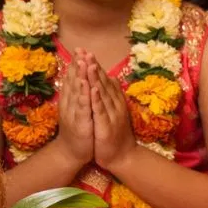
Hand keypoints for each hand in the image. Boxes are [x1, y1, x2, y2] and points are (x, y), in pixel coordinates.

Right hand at [55, 56, 93, 167]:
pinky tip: (87, 87)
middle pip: (73, 82)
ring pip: (77, 92)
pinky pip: (83, 108)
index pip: (73, 79)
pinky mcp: (81, 124)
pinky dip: (84, 97)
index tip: (80, 49)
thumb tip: (79, 78)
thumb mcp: (78, 109)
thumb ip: (78, 94)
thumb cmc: (78, 129)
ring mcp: (75, 114)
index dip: (76, 64)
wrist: (72, 152)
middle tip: (80, 50)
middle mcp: (70, 104)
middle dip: (77, 66)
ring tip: (83, 63)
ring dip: (80, 77)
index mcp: (70, 100)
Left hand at [84, 52, 138, 172]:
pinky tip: (92, 89)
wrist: (122, 156)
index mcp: (114, 101)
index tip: (85, 51)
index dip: (94, 65)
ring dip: (95, 78)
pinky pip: (101, 110)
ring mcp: (111, 114)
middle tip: (85, 51)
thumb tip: (111, 78)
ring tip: (88, 63)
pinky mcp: (107, 126)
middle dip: (92, 66)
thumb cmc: (115, 134)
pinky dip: (97, 99)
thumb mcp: (114, 112)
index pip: (103, 80)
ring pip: (102, 93)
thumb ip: (112, 94)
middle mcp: (114, 104)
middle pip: (102, 82)